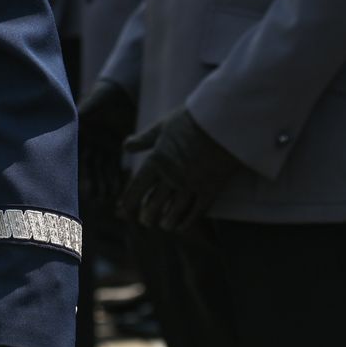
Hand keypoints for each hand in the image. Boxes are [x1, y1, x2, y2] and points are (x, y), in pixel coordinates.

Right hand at [78, 81, 136, 214]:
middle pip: (88, 164)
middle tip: (93, 196)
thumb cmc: (106, 93)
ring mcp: (101, 145)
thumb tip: (79, 114)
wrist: (122, 92)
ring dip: (103, 182)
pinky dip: (115, 176)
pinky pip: (115, 165)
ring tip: (106, 196)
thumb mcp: (97, 98)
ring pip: (101, 168)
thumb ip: (88, 106)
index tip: (77, 180)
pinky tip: (117, 189)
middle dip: (91, 180)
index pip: (76, 151)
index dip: (77, 167)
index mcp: (80, 131)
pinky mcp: (115, 148)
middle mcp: (88, 141)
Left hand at [118, 108, 240, 231]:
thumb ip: (143, 140)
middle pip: (155, 203)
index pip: (138, 187)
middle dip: (148, 215)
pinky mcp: (211, 189)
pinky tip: (181, 226)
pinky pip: (197, 211)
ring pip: (174, 210)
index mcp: (156, 161)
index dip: (129, 200)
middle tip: (145, 221)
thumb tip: (125, 147)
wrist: (223, 122)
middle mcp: (171, 177)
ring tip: (162, 226)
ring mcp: (191, 185)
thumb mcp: (162, 127)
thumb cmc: (190, 120)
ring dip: (166, 221)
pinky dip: (187, 221)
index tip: (122, 210)